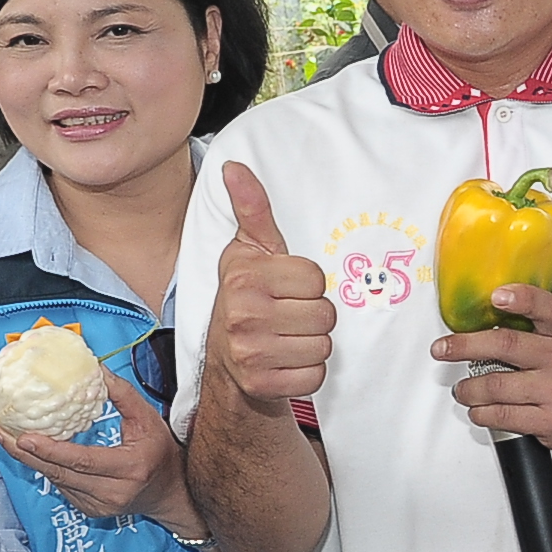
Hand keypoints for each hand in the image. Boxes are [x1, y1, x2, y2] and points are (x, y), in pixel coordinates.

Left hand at [6, 373, 199, 534]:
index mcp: (129, 468)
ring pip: (56, 480)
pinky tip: (33, 452)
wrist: (171, 492)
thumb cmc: (160, 452)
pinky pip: (62, 486)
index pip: (82, 460)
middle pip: (59, 473)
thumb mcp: (148, 419)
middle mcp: (112, 492)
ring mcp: (99, 505)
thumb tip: (95, 369)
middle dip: (26, 453)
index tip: (23, 436)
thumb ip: (122, 394)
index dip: (50, 450)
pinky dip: (47, 468)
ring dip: (31, 460)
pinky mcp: (90, 510)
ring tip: (8, 439)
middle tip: (1, 434)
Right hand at [210, 162, 332, 407]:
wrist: (226, 359)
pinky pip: (315, 376)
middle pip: (325, 314)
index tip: (287, 289)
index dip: (308, 285)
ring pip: (323, 346)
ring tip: (288, 337)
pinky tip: (287, 361)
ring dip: (312, 344)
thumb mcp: (250, 250)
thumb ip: (252, 209)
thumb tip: (235, 166)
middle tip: (289, 316)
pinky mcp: (262, 385)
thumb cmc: (247, 298)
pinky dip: (308, 372)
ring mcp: (251, 353)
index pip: (315, 279)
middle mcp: (243, 315)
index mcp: (245, 277)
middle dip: (313, 316)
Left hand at [438, 285, 551, 451]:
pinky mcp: (549, 422)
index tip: (496, 296)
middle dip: (465, 346)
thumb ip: (532, 326)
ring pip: (496, 387)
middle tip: (442, 349)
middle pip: (507, 346)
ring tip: (463, 390)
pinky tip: (479, 409)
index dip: (522, 299)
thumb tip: (482, 318)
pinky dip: (481, 413)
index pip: (547, 310)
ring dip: (469, 389)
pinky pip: (502, 417)